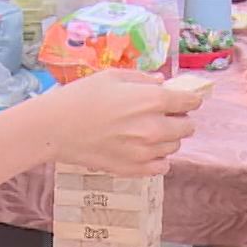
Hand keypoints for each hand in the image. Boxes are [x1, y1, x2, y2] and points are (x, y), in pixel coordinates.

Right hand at [46, 70, 202, 174]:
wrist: (55, 128)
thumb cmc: (80, 97)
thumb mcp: (112, 77)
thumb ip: (143, 79)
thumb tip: (162, 82)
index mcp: (152, 100)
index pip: (191, 102)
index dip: (189, 99)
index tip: (183, 100)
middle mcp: (154, 128)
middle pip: (188, 127)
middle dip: (180, 119)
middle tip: (163, 116)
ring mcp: (146, 152)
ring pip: (175, 147)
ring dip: (168, 138)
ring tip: (146, 131)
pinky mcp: (134, 169)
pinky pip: (162, 166)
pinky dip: (158, 158)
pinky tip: (143, 149)